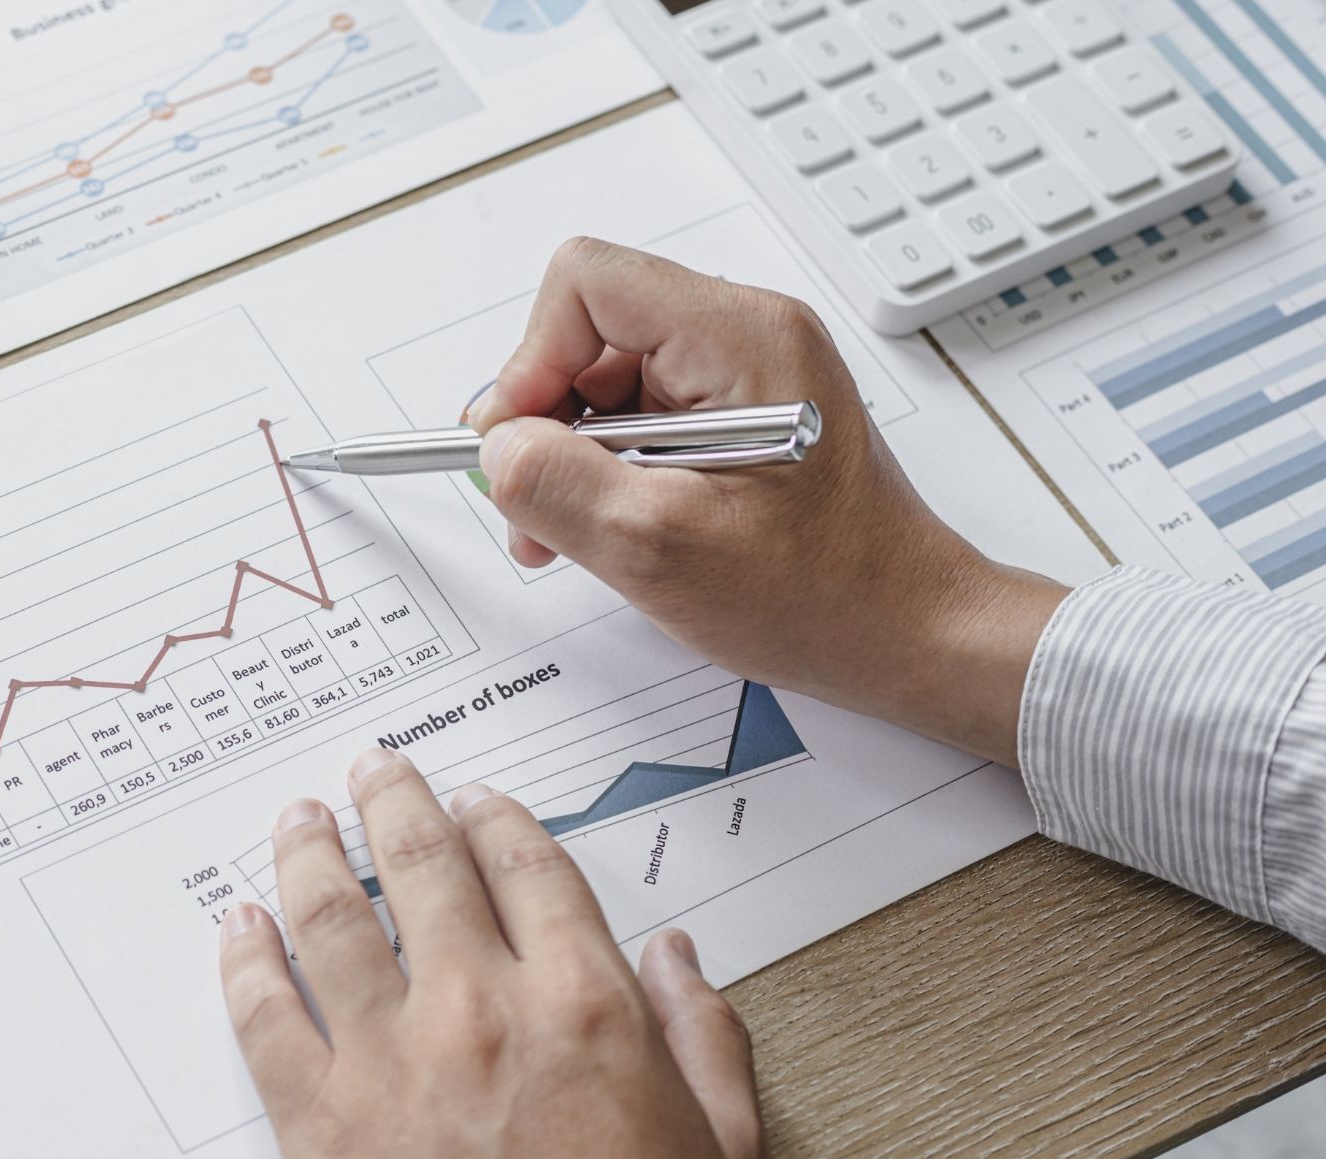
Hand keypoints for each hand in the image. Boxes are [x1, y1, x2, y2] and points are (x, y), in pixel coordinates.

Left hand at [219, 752, 765, 1158]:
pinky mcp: (321, 1130)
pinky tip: (242, 928)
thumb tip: (680, 958)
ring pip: (332, 917)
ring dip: (311, 851)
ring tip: (300, 819)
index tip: (479, 802)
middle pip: (423, 866)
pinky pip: (265, 1018)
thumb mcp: (732, 1152)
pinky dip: (246, 959)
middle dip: (395, 802)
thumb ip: (707, 1036)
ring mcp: (390, 1066)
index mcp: (585, 1005)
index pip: (527, 868)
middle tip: (375, 771)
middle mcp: (479, 1014)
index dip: (499, 819)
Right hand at [467, 238, 1067, 765]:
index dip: (530, 361)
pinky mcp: (739, 413)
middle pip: (590, 331)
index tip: (516, 442)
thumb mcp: (660, 548)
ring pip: (607, 380)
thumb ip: (558, 485)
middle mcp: (746, 335)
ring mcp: (744, 373)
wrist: (903, 633)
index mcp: (740, 338)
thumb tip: (497, 446)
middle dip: (545, 420)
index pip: (587, 283)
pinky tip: (608, 527)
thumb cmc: (821, 594)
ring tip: (569, 532)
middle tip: (533, 504)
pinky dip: (607, 470)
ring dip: (571, 455)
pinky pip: (641, 416)